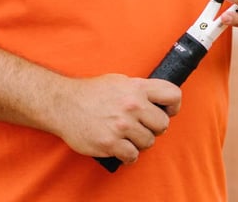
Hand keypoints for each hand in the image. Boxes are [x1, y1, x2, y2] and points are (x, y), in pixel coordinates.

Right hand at [48, 73, 180, 162]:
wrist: (64, 104)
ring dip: (140, 142)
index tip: (167, 111)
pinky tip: (121, 148)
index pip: (173, 95)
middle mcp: (132, 106)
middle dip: (155, 128)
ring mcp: (121, 125)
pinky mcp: (110, 143)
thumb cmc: (92, 92)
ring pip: (149, 142)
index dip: (173, 106)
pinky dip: (128, 155)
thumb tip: (158, 99)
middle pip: (163, 124)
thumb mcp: (119, 80)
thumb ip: (140, 89)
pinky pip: (132, 156)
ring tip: (128, 136)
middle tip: (142, 127)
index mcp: (137, 88)